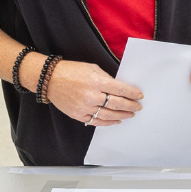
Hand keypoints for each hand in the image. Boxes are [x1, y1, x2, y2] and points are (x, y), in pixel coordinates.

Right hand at [26, 58, 142, 125]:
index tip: (140, 96)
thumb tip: (119, 88)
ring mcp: (84, 107)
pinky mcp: (78, 115)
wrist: (50, 79)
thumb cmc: (72, 70)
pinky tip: (115, 121)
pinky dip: (107, 122)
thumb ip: (106, 79)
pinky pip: (96, 121)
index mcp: (97, 82)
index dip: (132, 93)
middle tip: (138, 107)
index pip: (120, 90)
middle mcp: (92, 96)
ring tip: (130, 115)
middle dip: (130, 106)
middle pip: (117, 104)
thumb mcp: (92, 68)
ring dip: (121, 116)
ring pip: (108, 115)